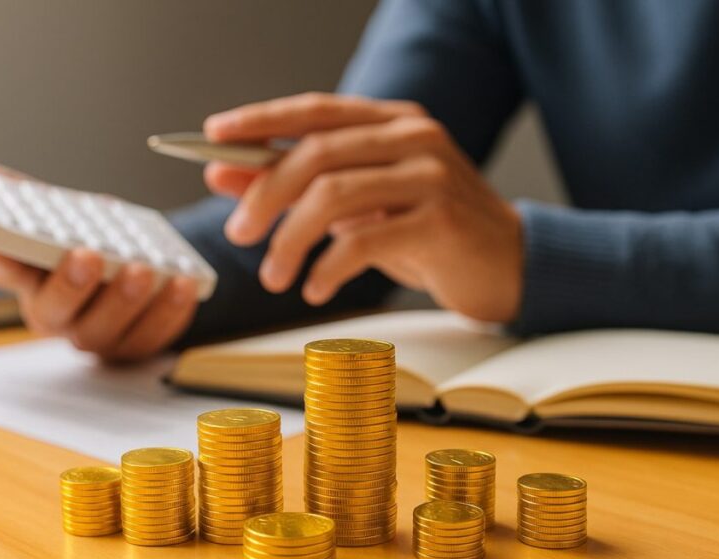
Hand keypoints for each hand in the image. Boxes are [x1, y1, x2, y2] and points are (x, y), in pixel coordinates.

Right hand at [0, 162, 199, 360]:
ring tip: (143, 268)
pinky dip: (168, 312)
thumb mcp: (59, 213)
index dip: (3, 257)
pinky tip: (184, 283)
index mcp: (28, 276)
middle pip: (52, 312)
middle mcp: (55, 312)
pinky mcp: (131, 346)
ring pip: (101, 331)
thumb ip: (28, 195)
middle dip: (69, 285)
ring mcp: (93, 334)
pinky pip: (148, 338)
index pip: (3, 269)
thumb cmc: (86, 238)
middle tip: (88, 256)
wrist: (131, 266)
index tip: (4, 240)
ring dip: (123, 300)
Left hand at [202, 93, 522, 322]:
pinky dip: (327, 268)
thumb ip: (297, 186)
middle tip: (237, 233)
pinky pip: (363, 241)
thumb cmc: (428, 234)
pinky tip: (315, 288)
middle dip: (264, 194)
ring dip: (289, 240)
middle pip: (316, 153)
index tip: (212, 136)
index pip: (316, 109)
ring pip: (333, 196)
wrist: (505, 266)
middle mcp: (414, 137)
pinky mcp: (441, 221)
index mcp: (393, 122)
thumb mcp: (358, 208)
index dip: (261, 120)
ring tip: (274, 276)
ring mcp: (431, 175)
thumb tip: (223, 174)